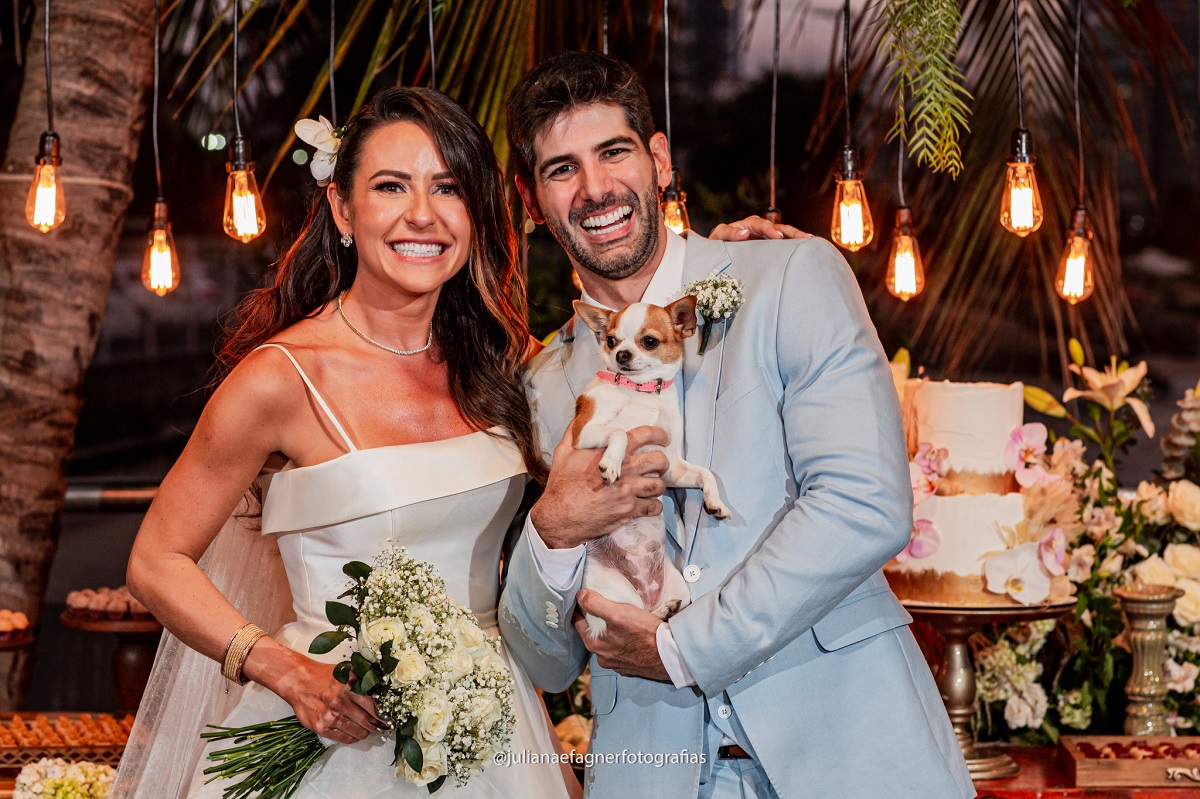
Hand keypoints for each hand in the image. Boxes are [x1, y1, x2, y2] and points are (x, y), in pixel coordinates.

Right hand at [274, 654, 382, 743]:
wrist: (298, 681)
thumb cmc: (324, 676)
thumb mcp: (346, 672)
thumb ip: (363, 680)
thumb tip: (383, 690)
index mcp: (349, 686)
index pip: (374, 705)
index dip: (384, 713)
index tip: (389, 717)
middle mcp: (340, 702)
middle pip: (368, 720)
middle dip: (377, 725)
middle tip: (381, 725)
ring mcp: (330, 716)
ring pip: (357, 731)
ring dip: (366, 732)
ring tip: (368, 730)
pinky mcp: (321, 727)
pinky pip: (344, 738)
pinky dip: (353, 738)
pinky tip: (355, 734)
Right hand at [531, 425, 668, 549]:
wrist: (559, 517)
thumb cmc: (561, 485)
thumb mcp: (563, 452)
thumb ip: (574, 432)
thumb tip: (580, 416)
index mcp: (612, 453)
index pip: (645, 435)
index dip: (659, 434)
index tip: (663, 439)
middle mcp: (625, 470)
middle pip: (659, 460)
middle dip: (662, 463)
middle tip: (657, 466)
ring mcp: (629, 492)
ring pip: (660, 485)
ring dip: (657, 485)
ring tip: (651, 486)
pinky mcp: (629, 511)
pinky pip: (654, 507)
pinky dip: (653, 506)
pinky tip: (647, 505)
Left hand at [573, 590, 668, 681]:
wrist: (670, 655)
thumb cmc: (644, 634)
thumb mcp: (618, 613)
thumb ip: (595, 604)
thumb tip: (580, 596)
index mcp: (594, 645)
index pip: (578, 622)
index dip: (579, 608)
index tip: (582, 597)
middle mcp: (602, 657)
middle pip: (592, 632)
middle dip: (595, 620)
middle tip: (602, 604)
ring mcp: (616, 663)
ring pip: (607, 642)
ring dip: (610, 631)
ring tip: (618, 618)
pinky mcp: (630, 666)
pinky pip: (621, 650)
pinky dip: (622, 641)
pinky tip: (631, 633)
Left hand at [709, 215, 811, 241]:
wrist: (719, 251)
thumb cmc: (718, 242)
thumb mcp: (719, 236)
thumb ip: (729, 233)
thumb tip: (745, 234)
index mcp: (750, 224)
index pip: (762, 225)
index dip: (770, 230)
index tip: (777, 237)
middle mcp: (762, 229)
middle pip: (781, 228)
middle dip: (793, 233)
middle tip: (806, 238)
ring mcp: (768, 239)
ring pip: (786, 236)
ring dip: (798, 240)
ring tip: (813, 243)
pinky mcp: (772, 249)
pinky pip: (785, 247)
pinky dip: (795, 248)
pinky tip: (808, 252)